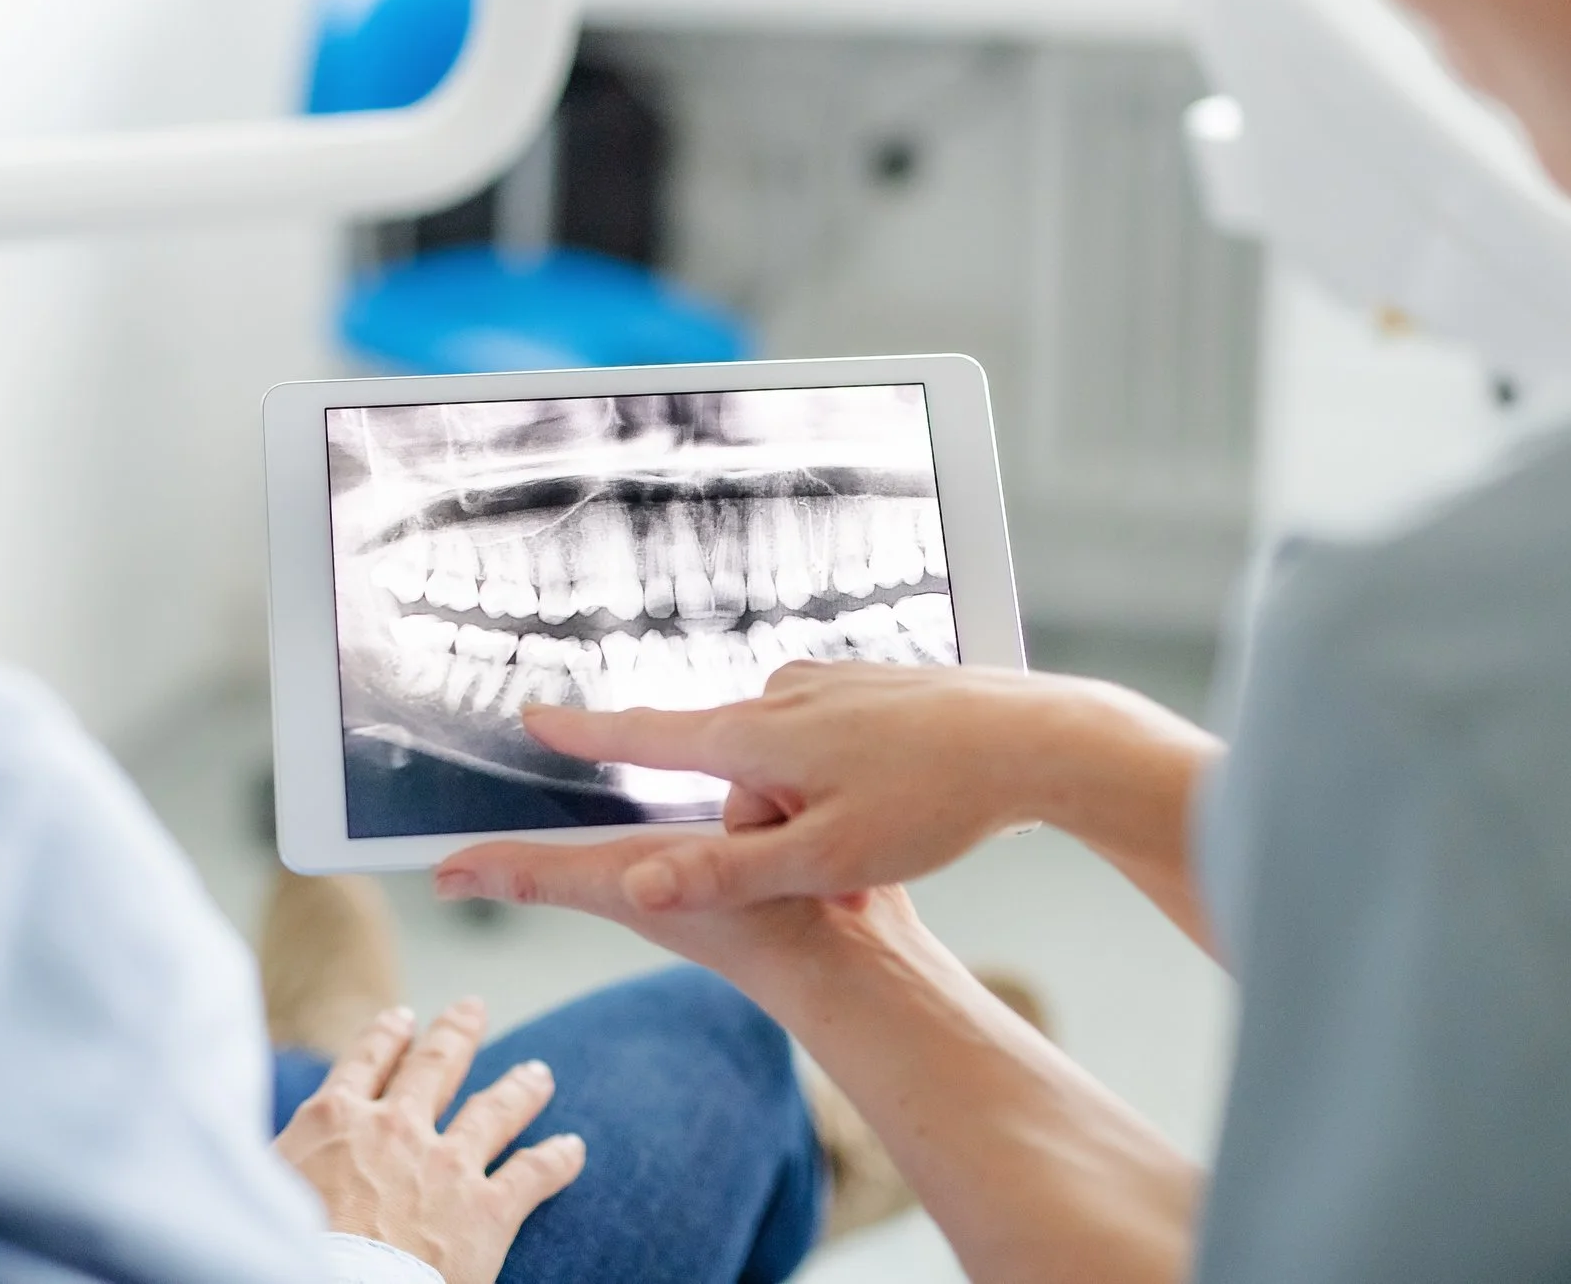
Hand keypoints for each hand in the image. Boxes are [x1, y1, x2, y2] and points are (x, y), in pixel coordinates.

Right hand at [275, 999, 586, 1283]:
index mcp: (335, 1119)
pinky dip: (557, 1159)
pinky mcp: (486, 1210)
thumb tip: (277, 1150)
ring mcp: (446, 1165)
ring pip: (495, 1110)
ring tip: (538, 1073)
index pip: (366, 1061)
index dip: (387, 1036)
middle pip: (434, 1066)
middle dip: (457, 1034)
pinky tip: (573, 1149)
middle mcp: (396, 1127)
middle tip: (473, 1009)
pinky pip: (533, 1173)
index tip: (403, 1019)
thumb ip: (284, 1155)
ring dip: (520, 1087)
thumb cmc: (285, 1247)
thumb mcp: (263, 1184)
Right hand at [444, 662, 1221, 945]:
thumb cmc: (934, 801)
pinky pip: (832, 753)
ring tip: (895, 828)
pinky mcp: (869, 685)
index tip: (532, 715)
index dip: (586, 732)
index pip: (648, 733)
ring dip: (822, 814)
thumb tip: (638, 886)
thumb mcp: (826, 858)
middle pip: (736, 784)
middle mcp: (782, 694)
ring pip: (789, 774)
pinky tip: (912, 798)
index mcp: (759, 733)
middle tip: (850, 859)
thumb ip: (727, 872)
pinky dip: (857, 788)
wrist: (1038, 739)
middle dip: (776, 833)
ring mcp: (829, 683)